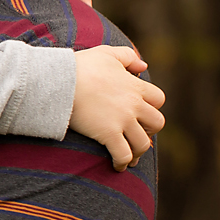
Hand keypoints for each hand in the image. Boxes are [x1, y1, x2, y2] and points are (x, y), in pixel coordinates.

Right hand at [70, 45, 165, 170]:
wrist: (61, 81)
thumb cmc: (81, 66)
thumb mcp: (106, 53)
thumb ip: (127, 56)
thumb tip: (143, 66)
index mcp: (135, 85)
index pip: (158, 99)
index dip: (152, 107)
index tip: (141, 112)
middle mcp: (133, 104)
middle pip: (157, 122)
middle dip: (150, 130)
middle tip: (138, 134)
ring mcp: (123, 120)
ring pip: (143, 143)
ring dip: (138, 151)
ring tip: (130, 156)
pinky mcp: (109, 134)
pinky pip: (123, 154)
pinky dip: (122, 163)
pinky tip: (117, 166)